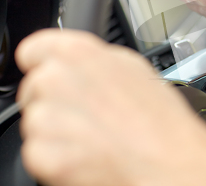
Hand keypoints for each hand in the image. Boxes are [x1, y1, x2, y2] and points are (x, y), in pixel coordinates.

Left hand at [16, 29, 205, 185]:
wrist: (167, 161)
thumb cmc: (159, 119)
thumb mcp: (132, 67)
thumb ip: (94, 59)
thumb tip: (80, 62)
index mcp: (77, 52)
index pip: (32, 49)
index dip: (44, 64)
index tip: (57, 75)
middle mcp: (55, 79)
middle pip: (34, 87)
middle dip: (55, 100)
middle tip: (89, 113)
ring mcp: (45, 117)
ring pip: (36, 120)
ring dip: (57, 130)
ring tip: (95, 135)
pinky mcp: (42, 154)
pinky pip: (38, 152)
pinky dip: (58, 157)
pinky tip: (89, 153)